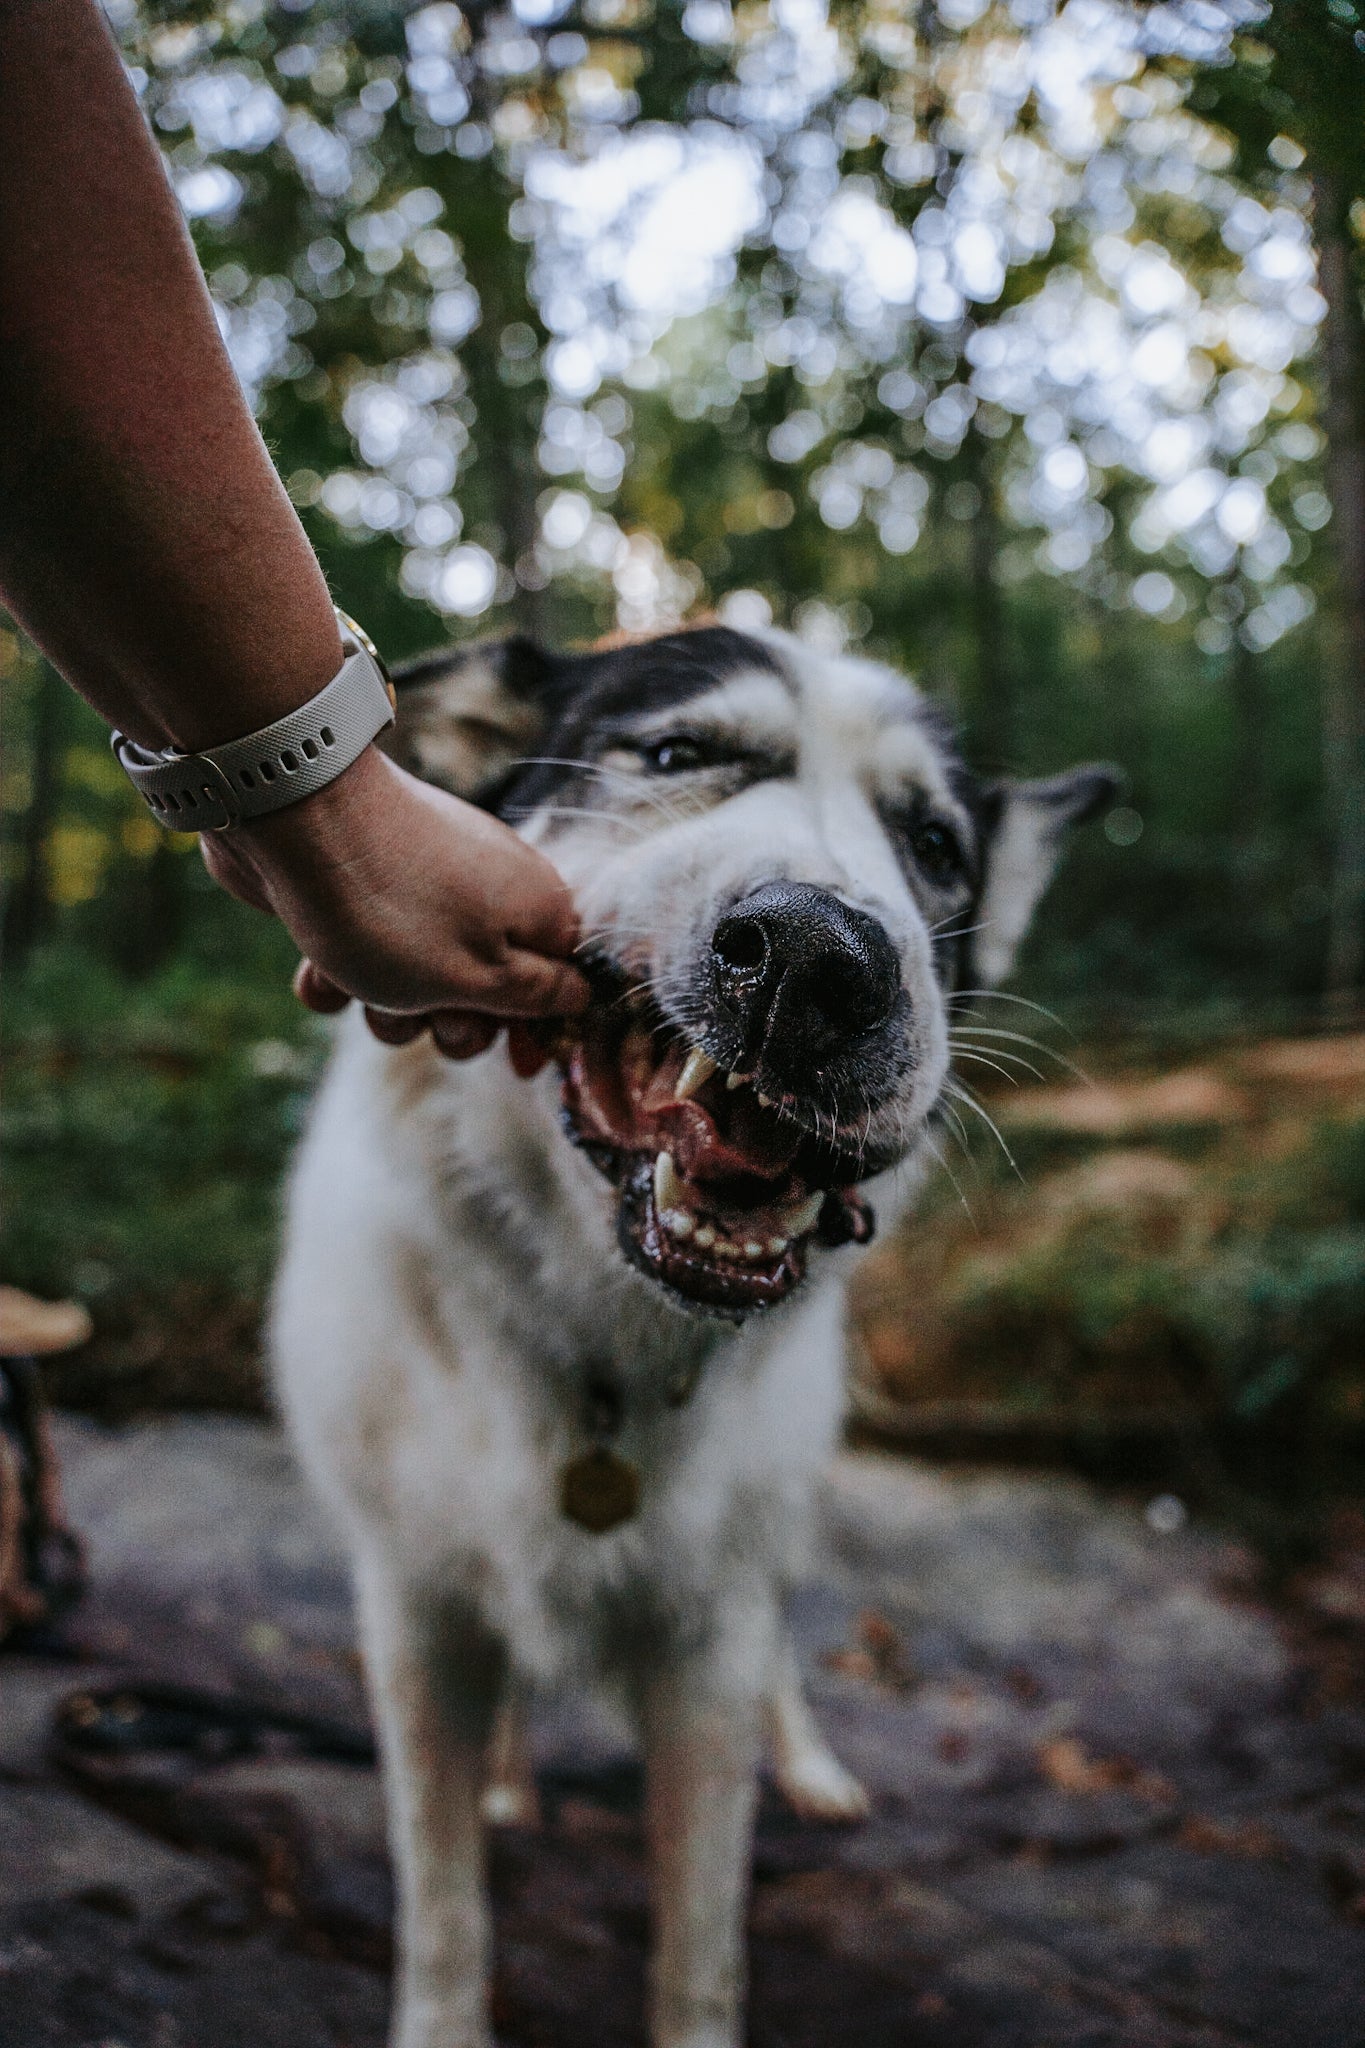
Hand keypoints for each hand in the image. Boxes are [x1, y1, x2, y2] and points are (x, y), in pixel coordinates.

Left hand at [201, 744, 588, 1059]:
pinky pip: (363, 952)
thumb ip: (536, 997)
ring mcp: (423, 888)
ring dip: (388, 1002)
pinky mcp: (363, 887)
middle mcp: (487, 892)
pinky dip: (341, 971)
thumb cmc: (395, 909)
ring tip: (360, 979)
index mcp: (535, 908)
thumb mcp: (479, 976)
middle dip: (451, 1020)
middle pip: (486, 992)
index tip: (517, 1064)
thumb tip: (582, 996)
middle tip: (425, 1011)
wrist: (294, 817)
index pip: (561, 981)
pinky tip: (317, 969)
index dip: (538, 1027)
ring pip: (418, 980)